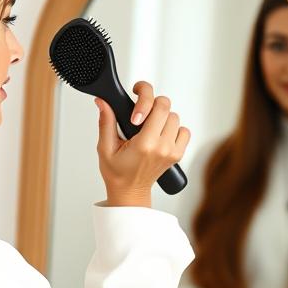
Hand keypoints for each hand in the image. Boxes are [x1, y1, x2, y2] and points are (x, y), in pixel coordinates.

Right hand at [95, 81, 189, 205]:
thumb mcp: (105, 148)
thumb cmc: (117, 173)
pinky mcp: (178, 154)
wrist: (130, 191)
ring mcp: (172, 151)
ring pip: (175, 117)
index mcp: (145, 144)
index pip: (158, 106)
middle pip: (167, 108)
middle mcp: (162, 147)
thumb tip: (103, 102)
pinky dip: (173, 129)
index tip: (135, 96)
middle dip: (152, 105)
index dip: (146, 96)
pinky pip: (184, 131)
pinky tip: (159, 135)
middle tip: (140, 112)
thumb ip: (106, 122)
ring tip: (148, 127)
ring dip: (162, 118)